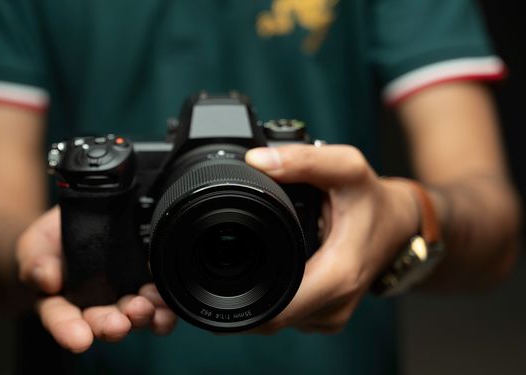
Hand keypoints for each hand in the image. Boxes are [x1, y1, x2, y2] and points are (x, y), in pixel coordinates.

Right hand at [15, 206, 176, 352]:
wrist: (82, 223)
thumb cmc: (53, 240)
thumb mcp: (35, 244)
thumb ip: (35, 262)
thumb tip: (47, 279)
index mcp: (60, 301)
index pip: (61, 318)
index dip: (68, 330)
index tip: (79, 339)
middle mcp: (94, 305)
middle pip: (102, 322)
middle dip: (111, 326)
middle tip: (119, 324)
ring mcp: (122, 296)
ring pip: (133, 315)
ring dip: (141, 316)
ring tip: (145, 310)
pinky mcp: (146, 285)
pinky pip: (158, 302)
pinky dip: (164, 307)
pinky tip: (166, 306)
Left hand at [245, 144, 418, 332]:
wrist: (400, 224)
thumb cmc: (373, 200)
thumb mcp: (346, 168)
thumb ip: (304, 161)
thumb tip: (257, 161)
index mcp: (337, 277)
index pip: (276, 313)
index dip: (242, 301)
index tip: (220, 281)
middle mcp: (334, 306)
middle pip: (270, 321)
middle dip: (243, 296)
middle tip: (228, 262)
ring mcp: (331, 316)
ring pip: (277, 320)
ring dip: (259, 296)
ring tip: (256, 259)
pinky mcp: (327, 315)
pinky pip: (289, 315)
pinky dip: (276, 296)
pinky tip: (276, 269)